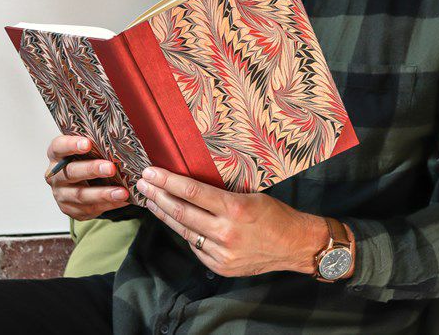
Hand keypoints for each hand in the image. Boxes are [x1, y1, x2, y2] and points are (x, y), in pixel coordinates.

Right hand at [46, 135, 129, 219]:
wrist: (82, 184)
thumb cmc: (86, 160)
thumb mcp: (89, 150)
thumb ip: (97, 146)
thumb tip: (119, 143)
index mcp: (56, 155)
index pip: (59, 147)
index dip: (71, 145)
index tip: (87, 144)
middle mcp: (55, 175)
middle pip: (71, 172)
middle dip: (92, 170)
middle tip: (111, 168)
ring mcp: (61, 194)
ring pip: (81, 195)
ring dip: (103, 194)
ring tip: (122, 192)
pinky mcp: (70, 209)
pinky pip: (90, 208)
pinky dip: (108, 204)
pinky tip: (121, 200)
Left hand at [136, 167, 329, 277]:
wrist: (295, 246)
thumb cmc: (275, 214)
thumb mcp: (250, 195)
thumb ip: (220, 195)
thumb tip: (189, 185)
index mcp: (236, 209)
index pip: (192, 192)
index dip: (168, 181)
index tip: (151, 172)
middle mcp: (226, 232)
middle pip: (181, 212)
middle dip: (158, 195)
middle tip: (143, 184)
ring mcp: (222, 253)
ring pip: (184, 230)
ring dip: (164, 214)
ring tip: (151, 200)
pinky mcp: (220, 266)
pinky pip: (195, 246)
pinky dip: (184, 232)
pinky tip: (174, 220)